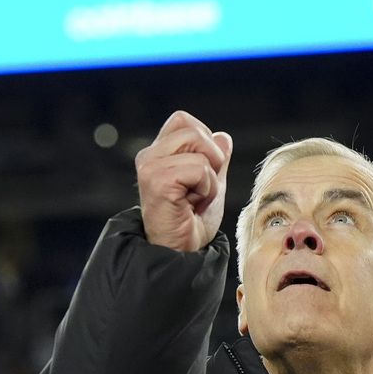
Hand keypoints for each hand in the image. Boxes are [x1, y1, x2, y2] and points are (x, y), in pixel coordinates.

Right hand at [135, 111, 232, 251]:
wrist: (182, 253)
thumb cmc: (192, 222)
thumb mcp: (211, 184)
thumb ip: (216, 160)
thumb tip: (223, 137)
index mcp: (158, 153)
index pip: (182, 120)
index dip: (204, 140)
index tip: (203, 172)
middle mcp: (149, 156)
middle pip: (193, 130)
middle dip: (212, 158)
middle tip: (202, 188)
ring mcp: (150, 167)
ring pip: (199, 148)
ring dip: (209, 176)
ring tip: (196, 197)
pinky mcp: (157, 180)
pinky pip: (199, 168)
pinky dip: (206, 188)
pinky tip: (192, 204)